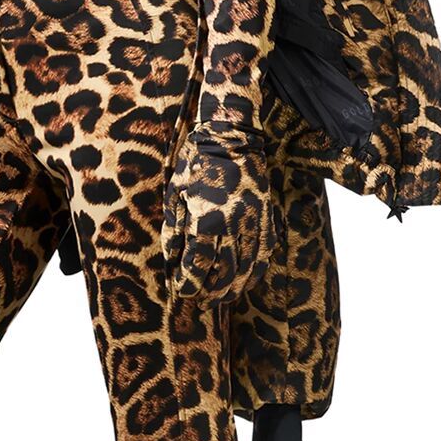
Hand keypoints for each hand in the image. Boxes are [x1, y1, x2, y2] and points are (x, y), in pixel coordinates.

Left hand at [163, 123, 275, 302]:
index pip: (197, 267)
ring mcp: (253, 225)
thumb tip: (174, 262)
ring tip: (219, 299)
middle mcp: (232, 227)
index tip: (180, 291)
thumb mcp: (175, 196)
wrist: (233, 138)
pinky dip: (252, 276)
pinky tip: (242, 284)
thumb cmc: (196, 165)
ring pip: (245, 272)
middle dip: (209, 294)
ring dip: (231, 290)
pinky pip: (262, 258)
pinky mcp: (266, 221)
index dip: (187, 285)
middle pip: (222, 276)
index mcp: (206, 221)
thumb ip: (175, 231)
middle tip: (199, 302)